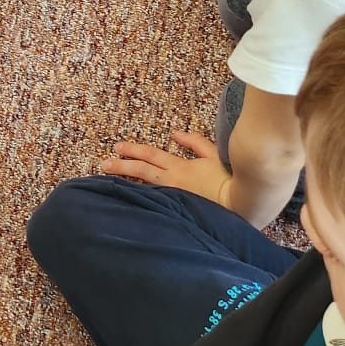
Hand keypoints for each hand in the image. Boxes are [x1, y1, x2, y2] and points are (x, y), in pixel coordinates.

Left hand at [102, 131, 232, 209]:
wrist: (241, 205)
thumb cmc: (229, 179)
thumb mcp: (213, 154)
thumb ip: (194, 142)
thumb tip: (175, 134)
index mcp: (179, 168)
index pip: (150, 156)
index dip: (132, 150)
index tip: (117, 148)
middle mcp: (172, 183)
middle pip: (141, 171)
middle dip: (121, 166)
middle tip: (104, 164)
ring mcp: (173, 199)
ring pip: (145, 189)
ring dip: (127, 182)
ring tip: (110, 181)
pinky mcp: (178, 211)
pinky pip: (156, 203)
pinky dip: (142, 199)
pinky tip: (130, 201)